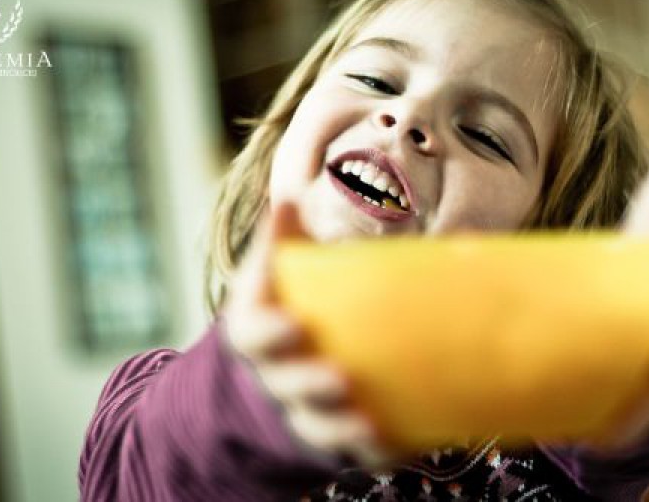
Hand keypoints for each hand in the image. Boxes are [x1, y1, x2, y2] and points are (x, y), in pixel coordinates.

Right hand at [221, 201, 389, 465]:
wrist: (270, 375)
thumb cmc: (281, 310)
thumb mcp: (273, 279)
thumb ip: (281, 242)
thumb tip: (288, 195)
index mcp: (255, 332)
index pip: (250, 331)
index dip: (266, 328)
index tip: (293, 322)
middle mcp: (273, 375)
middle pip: (283, 385)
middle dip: (306, 382)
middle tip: (338, 375)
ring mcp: (300, 410)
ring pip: (314, 426)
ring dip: (338, 426)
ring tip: (366, 421)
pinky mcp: (332, 435)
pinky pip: (352, 454)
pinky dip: (373, 451)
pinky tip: (397, 444)